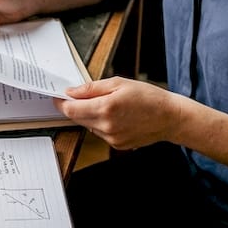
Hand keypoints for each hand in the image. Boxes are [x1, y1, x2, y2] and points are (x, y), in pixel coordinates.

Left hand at [53, 77, 185, 150]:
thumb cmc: (148, 97)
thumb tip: (71, 92)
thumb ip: (91, 88)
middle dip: (75, 107)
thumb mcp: (119, 83)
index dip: (61, 102)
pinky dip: (101, 123)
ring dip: (89, 115)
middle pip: (77, 118)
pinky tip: (115, 116)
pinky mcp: (117, 145)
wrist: (170, 117)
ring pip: (88, 125)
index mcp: (105, 108)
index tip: (57, 96)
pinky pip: (100, 132)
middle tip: (79, 96)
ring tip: (107, 104)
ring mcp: (111, 138)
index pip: (71, 109)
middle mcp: (106, 126)